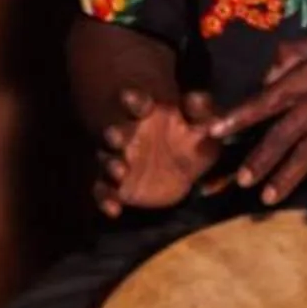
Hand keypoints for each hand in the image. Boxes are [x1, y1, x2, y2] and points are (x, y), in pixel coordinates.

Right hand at [96, 88, 222, 217]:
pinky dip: (106, 200)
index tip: (136, 99)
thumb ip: (201, 110)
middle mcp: (126, 135)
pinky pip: (105, 191)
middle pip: (114, 132)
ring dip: (111, 166)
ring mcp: (118, 160)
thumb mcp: (201, 123)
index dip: (135, 100)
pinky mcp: (116, 185)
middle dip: (114, 134)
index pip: (137, 103)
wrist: (180, 166)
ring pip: (108, 161)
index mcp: (145, 115)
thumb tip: (196, 98)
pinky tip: (114, 210)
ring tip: (119, 170)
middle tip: (116, 136)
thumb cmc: (189, 136)